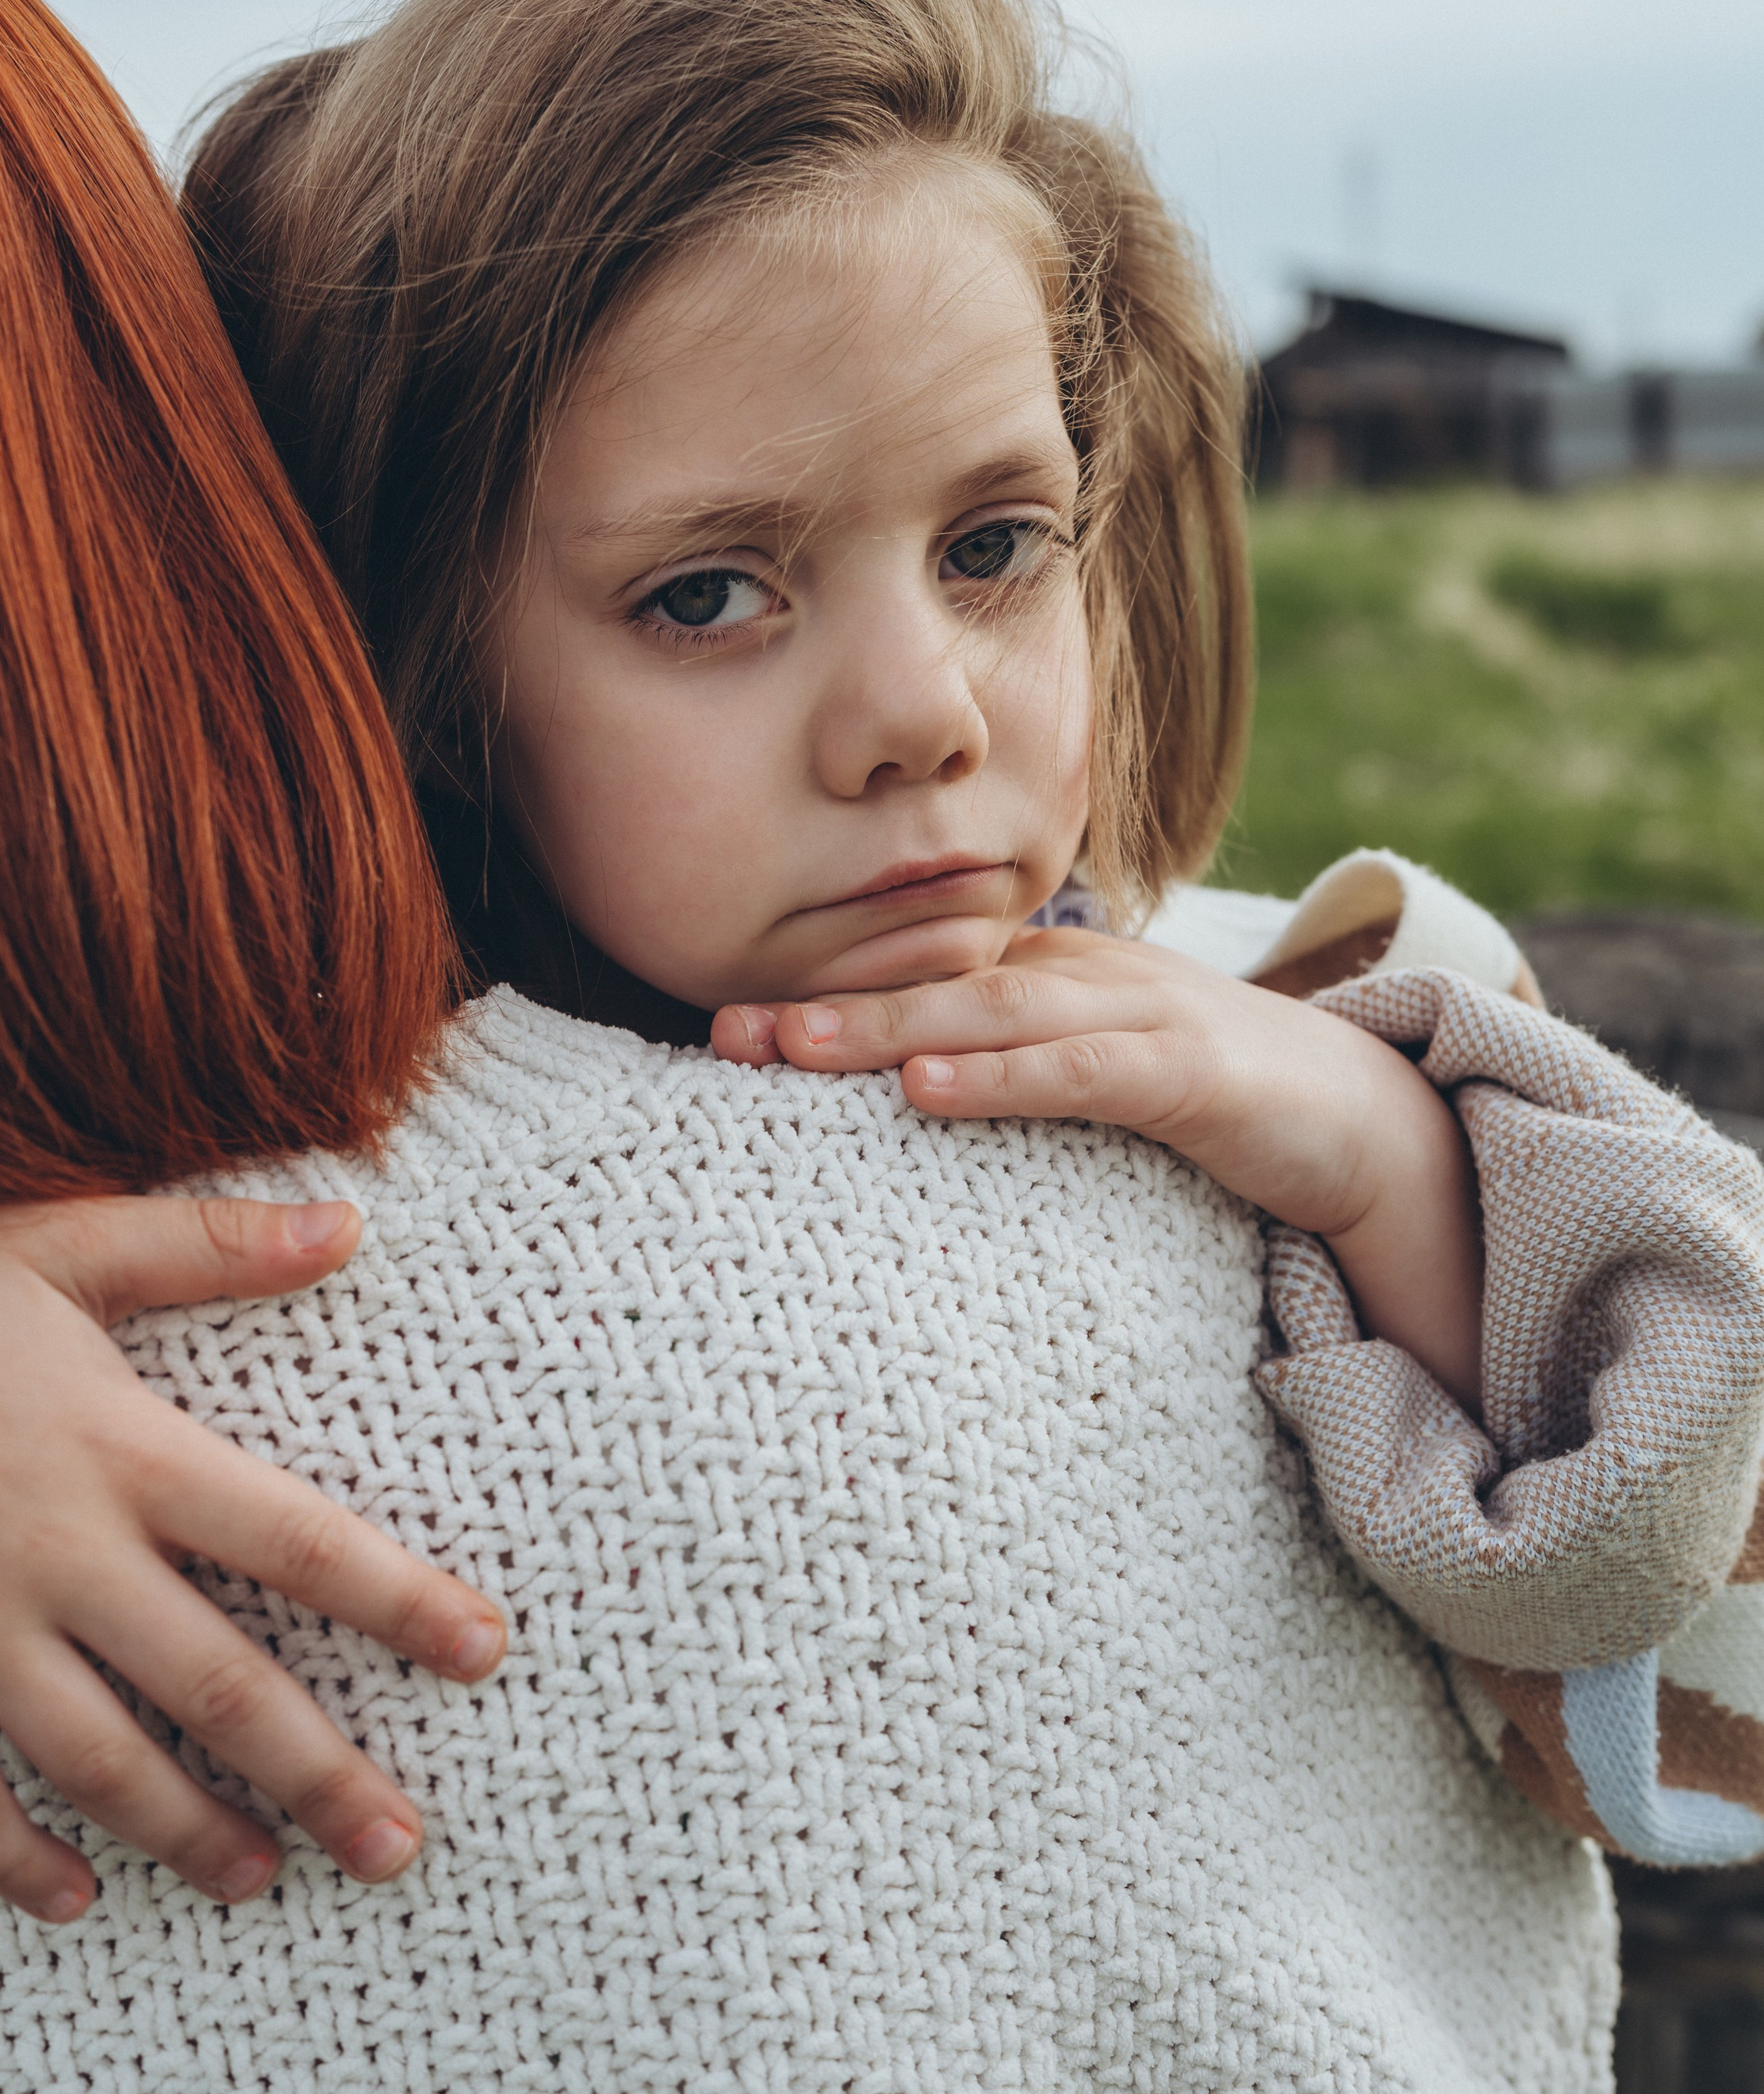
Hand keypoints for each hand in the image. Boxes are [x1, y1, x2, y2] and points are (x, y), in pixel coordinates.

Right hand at [0, 1197, 505, 1922]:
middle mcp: (59, 1552)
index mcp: (125, 1449)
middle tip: (398, 1846)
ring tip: (260, 1881)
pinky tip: (71, 1897)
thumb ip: (211, 1246)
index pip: (295, 1539)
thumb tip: (350, 1224)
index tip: (482, 1654)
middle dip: (317, 1773)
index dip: (398, 1599)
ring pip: (97, 1759)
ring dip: (187, 1831)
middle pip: (215, 1685)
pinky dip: (11, 1856)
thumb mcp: (66, 1245)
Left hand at [712, 927, 1482, 1407]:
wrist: (1370, 1118)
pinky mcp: (1189, 1070)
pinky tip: (930, 1085)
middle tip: (726, 1033)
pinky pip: (1080, 1068)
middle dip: (828, 1008)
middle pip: (937, 982)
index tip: (723, 1031)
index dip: (825, 998)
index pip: (923, 975)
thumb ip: (1012, 1079)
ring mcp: (1138, 1015)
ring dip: (888, 1027)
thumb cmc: (1214, 1103)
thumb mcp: (1094, 1081)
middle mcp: (1085, 978)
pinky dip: (1001, 1075)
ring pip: (993, 1010)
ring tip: (796, 1049)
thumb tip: (907, 1109)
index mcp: (1056, 977)